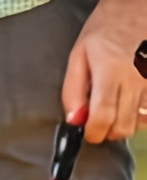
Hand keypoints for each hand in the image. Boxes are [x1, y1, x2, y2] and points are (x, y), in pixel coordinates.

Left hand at [61, 0, 146, 141]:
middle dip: (108, 130)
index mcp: (110, 73)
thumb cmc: (109, 25)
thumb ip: (72, 90)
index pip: (103, 119)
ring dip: (127, 122)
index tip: (89, 131)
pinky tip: (134, 101)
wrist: (139, 3)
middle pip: (123, 126)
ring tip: (118, 107)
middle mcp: (136, 78)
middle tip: (101, 119)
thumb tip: (75, 120)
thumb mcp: (79, 54)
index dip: (93, 133)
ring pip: (141, 122)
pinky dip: (143, 113)